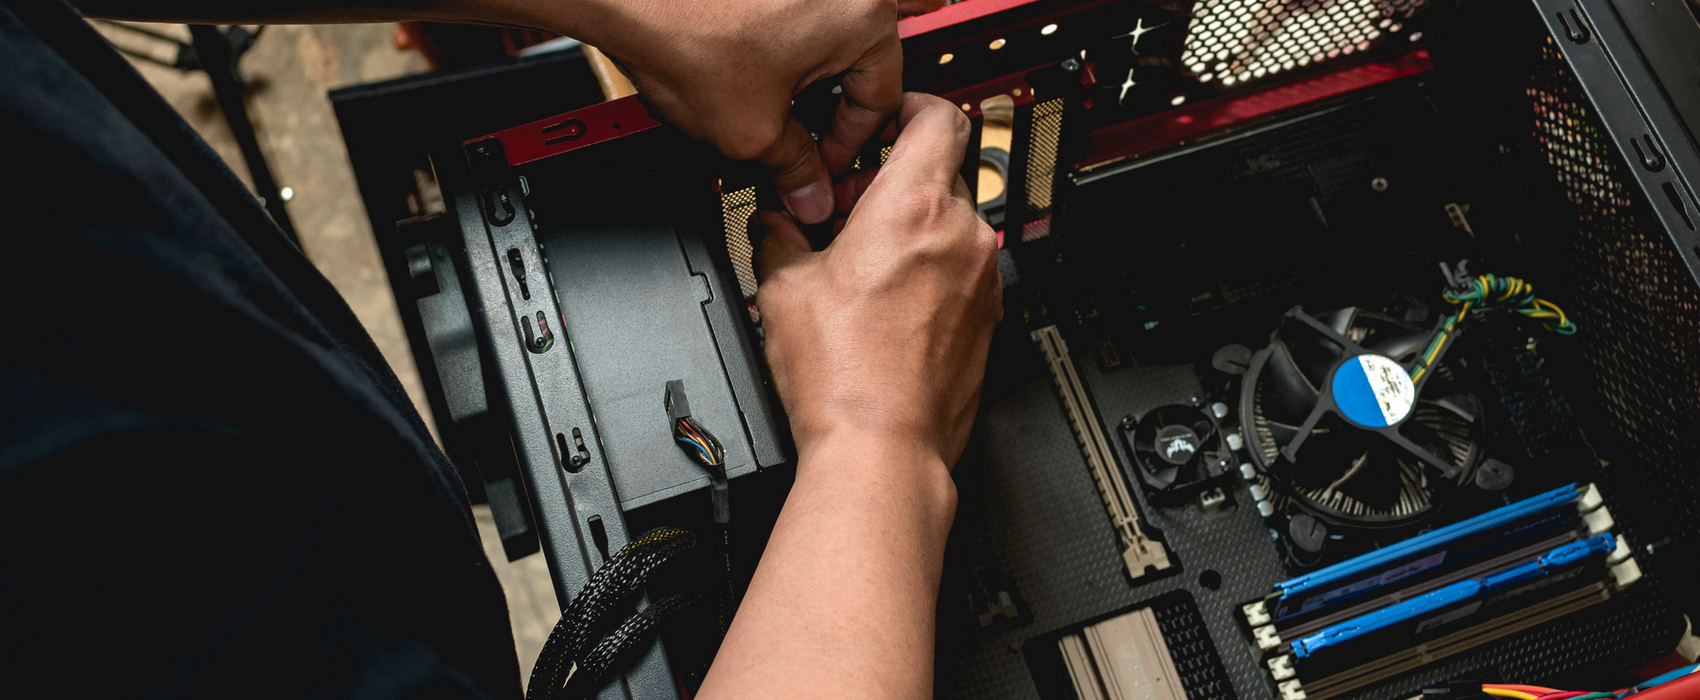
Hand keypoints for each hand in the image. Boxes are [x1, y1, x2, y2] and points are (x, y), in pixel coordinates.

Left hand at [518, 0, 945, 223]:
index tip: (822, 168)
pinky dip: (774, 49)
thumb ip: (794, 168)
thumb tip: (810, 193)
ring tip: (762, 107)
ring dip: (800, 81)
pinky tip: (741, 71)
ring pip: (821, 42)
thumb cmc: (681, 31)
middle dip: (825, 112)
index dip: (848, 148)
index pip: (882, 99)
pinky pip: (790, 18)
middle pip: (855, 65)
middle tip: (796, 143)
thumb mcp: (750, 131)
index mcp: (863, 18)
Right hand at [754, 93, 1001, 469]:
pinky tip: (887, 306)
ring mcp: (982, 279)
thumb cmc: (843, 376)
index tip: (881, 127)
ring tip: (862, 266)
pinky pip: (962, 272)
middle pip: (939, 174)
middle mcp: (961, 235)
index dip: (906, 111)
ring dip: (912, 231)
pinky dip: (932, 272)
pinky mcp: (988, 318)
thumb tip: (771, 224)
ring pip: (952, 226)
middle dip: (892, 184)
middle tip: (846, 213)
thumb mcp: (782, 289)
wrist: (882, 448)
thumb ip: (776, 237)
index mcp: (913, 207)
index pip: (935, 117)